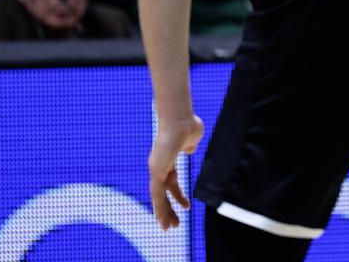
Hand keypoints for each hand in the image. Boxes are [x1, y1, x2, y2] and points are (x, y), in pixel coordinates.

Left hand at [148, 114, 203, 230]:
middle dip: (169, 208)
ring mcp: (156, 169)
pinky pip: (157, 194)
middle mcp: (159, 165)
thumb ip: (190, 146)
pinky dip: (159, 208)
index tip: (186, 207)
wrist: (181, 120)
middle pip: (164, 192)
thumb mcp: (192, 138)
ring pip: (158, 197)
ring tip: (169, 228)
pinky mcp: (156, 171)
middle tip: (175, 224)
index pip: (171, 182)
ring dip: (164, 213)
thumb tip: (189, 149)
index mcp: (168, 159)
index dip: (178, 195)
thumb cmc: (188, 124)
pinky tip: (162, 220)